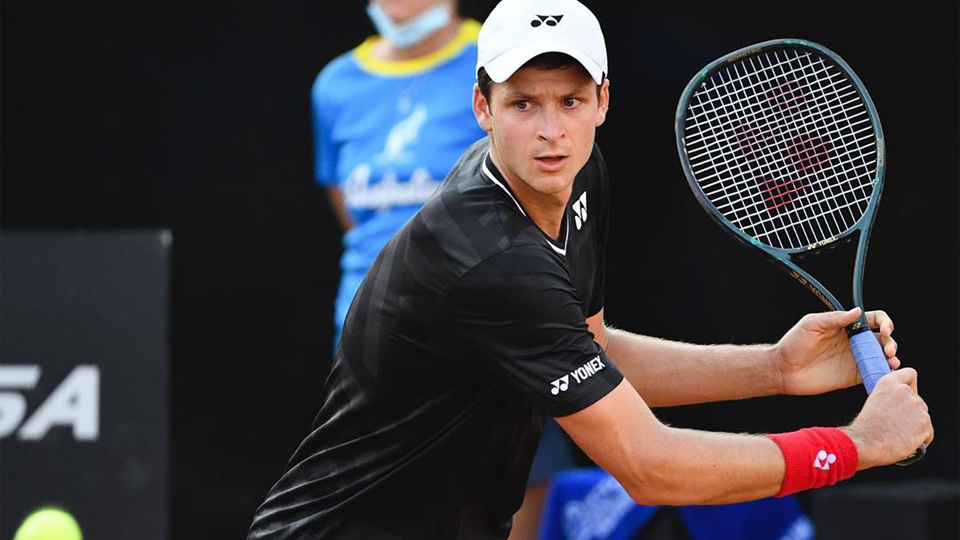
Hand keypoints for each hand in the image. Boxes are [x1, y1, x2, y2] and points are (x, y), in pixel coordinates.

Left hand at [776, 308, 898, 395]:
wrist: (783, 370)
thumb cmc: (794, 344)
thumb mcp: (811, 324)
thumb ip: (834, 318)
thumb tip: (858, 312)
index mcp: (846, 326)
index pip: (873, 320)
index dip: (884, 322)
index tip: (884, 329)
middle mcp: (854, 342)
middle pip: (883, 339)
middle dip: (891, 343)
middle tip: (888, 350)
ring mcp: (855, 359)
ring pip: (882, 357)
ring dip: (892, 359)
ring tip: (891, 362)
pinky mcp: (853, 376)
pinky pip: (873, 374)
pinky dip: (883, 374)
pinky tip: (886, 374)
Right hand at [842, 368, 932, 469]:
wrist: (866, 443)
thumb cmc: (865, 427)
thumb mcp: (872, 402)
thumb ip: (888, 397)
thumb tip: (897, 404)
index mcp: (889, 383)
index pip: (910, 373)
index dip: (911, 384)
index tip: (906, 395)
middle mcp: (905, 391)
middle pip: (917, 399)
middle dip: (911, 411)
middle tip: (898, 424)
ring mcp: (917, 407)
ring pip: (923, 416)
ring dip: (916, 425)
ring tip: (900, 435)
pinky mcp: (925, 425)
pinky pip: (928, 432)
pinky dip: (921, 438)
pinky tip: (908, 443)